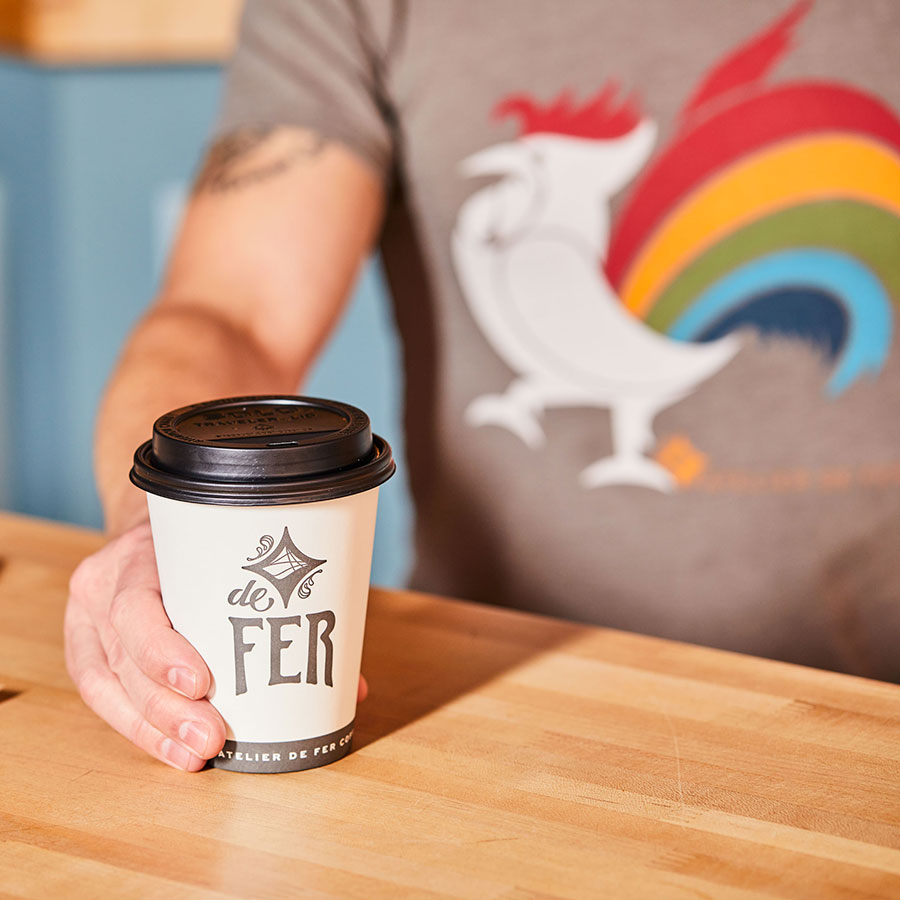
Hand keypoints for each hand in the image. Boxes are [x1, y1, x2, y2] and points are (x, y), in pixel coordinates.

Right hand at [65, 520, 368, 770]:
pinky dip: (141, 729)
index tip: (203, 683)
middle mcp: (102, 587)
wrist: (152, 524)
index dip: (162, 651)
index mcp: (137, 555)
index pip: (136, 608)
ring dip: (155, 730)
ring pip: (110, 687)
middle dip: (169, 708)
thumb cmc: (205, 543)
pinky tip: (174, 751)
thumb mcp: (232, 550)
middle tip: (213, 738)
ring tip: (197, 755)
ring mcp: (86, 620)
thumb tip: (349, 686)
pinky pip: (104, 697)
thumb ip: (283, 603)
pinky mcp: (85, 648)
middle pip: (125, 659)